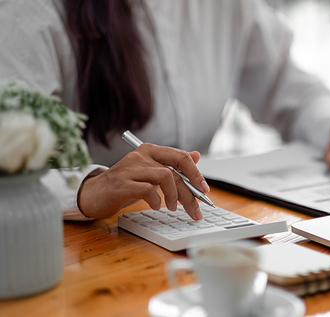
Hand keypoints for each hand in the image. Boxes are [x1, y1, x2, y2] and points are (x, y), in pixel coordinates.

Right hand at [77, 143, 209, 219]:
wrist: (93, 194)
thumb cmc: (125, 185)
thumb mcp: (150, 172)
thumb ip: (171, 165)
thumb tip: (196, 156)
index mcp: (150, 151)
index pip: (180, 156)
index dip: (196, 173)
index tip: (204, 190)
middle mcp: (140, 156)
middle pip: (175, 171)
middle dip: (189, 193)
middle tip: (195, 210)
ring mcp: (130, 169)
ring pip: (165, 177)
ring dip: (174, 196)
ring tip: (172, 208)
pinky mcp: (121, 184)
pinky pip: (147, 190)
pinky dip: (156, 200)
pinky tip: (156, 206)